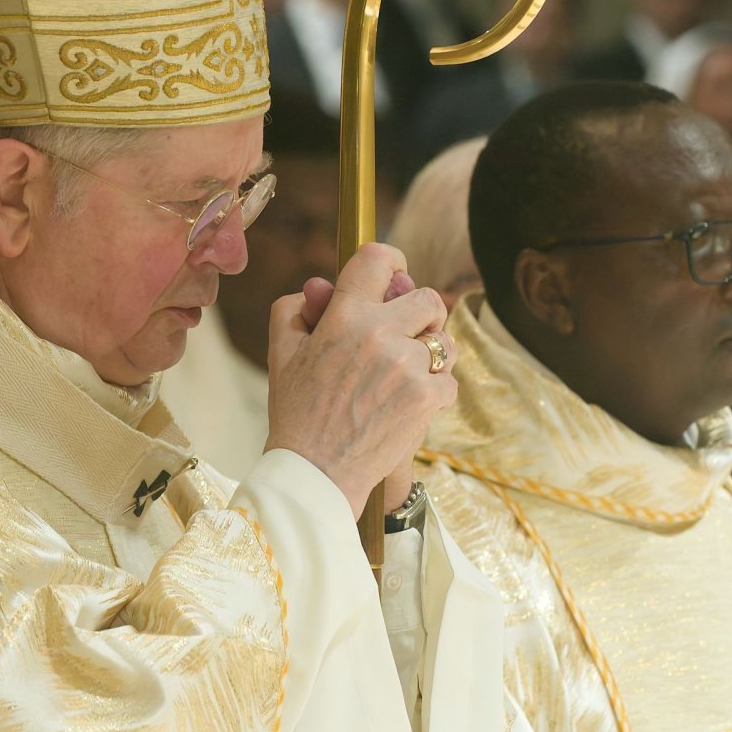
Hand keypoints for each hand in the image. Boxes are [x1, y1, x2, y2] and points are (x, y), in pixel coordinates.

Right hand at [265, 242, 456, 517]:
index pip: (379, 259)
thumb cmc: (296, 412)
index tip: (395, 273)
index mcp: (344, 316)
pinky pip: (450, 381)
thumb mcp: (281, 352)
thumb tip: (321, 286)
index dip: (391, 261)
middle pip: (429, 298)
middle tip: (407, 332)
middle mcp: (381, 334)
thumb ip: (296, 308)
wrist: (315, 472)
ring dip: (432, 353)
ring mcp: (408, 367)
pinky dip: (435, 392)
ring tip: (406, 373)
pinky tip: (409, 403)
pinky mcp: (426, 399)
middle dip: (421, 313)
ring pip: (445, 341)